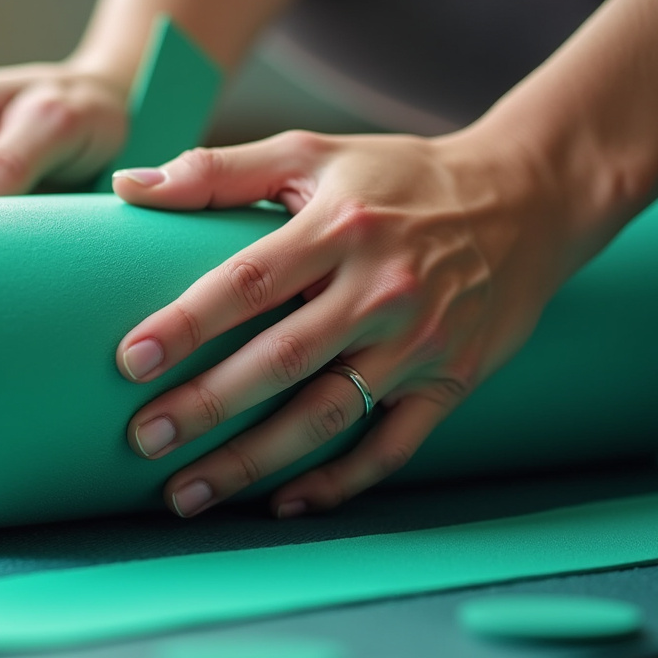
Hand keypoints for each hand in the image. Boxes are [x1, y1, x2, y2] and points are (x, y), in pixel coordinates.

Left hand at [112, 129, 592, 518]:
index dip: (187, 322)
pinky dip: (339, 482)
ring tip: (186, 493)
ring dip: (253, 462)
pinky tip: (282, 503)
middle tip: (143, 439)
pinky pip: (392, 447)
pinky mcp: (450, 382)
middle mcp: (382, 290)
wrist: (529, 200)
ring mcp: (420, 343)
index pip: (249, 281)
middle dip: (207, 406)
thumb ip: (219, 171)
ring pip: (328, 416)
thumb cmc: (401, 178)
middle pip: (282, 359)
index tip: (131, 360)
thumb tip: (128, 186)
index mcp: (341, 227)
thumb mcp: (314, 154)